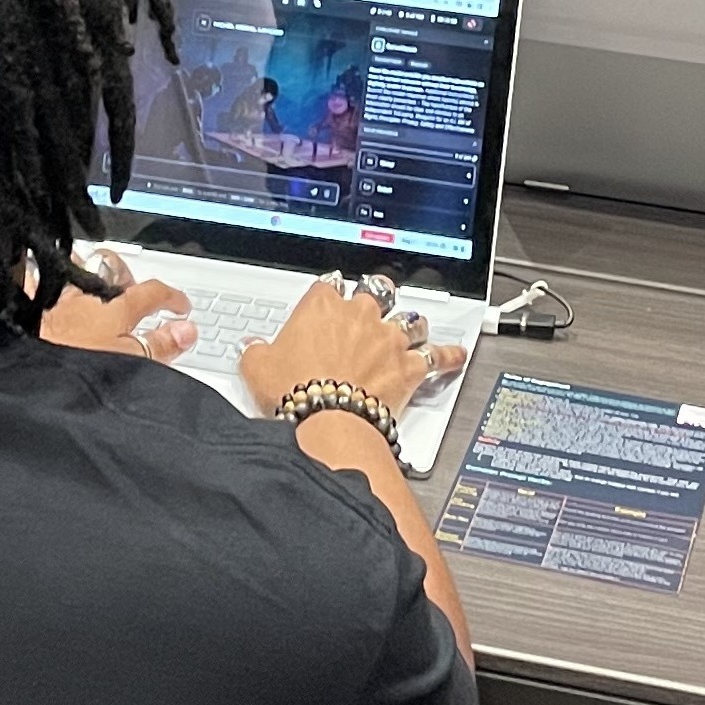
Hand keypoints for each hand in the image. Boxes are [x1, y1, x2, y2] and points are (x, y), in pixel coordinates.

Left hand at [39, 249, 196, 365]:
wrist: (38, 376)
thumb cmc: (81, 369)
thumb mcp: (132, 363)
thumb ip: (162, 344)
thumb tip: (187, 330)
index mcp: (117, 308)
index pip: (153, 292)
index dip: (171, 297)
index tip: (181, 307)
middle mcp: (87, 295)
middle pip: (112, 269)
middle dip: (126, 276)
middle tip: (134, 293)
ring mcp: (58, 298)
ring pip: (75, 268)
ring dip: (86, 272)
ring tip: (94, 286)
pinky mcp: (31, 306)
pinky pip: (33, 280)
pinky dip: (40, 280)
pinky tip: (43, 285)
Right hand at [237, 275, 466, 417]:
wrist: (328, 420)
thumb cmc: (295, 391)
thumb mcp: (257, 366)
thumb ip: (256, 351)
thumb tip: (250, 348)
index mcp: (321, 306)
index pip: (329, 283)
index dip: (330, 290)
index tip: (329, 297)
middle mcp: (360, 315)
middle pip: (377, 290)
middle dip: (377, 294)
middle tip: (374, 300)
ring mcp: (389, 339)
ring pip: (410, 318)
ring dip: (410, 321)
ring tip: (410, 324)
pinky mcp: (410, 366)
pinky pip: (437, 355)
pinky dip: (448, 355)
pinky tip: (455, 353)